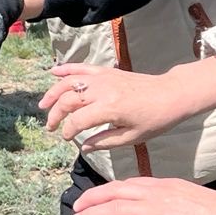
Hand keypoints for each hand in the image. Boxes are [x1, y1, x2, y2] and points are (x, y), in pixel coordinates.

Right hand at [40, 59, 215, 150]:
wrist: (172, 94)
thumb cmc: (156, 119)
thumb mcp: (133, 137)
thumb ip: (105, 142)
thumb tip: (84, 146)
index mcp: (109, 109)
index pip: (77, 120)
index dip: (67, 130)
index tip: (66, 138)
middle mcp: (102, 90)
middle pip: (68, 100)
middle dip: (55, 115)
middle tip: (51, 127)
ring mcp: (102, 78)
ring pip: (69, 82)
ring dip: (53, 93)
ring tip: (43, 105)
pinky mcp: (106, 71)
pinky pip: (81, 67)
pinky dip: (65, 69)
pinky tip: (52, 72)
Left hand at [71, 177, 215, 214]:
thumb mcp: (191, 199)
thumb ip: (171, 203)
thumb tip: (158, 213)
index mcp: (165, 185)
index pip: (128, 184)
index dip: (108, 190)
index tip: (95, 196)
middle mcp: (156, 194)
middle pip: (114, 192)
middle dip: (92, 199)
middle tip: (77, 208)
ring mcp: (157, 212)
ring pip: (115, 210)